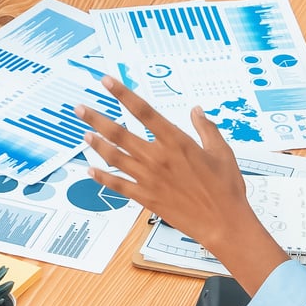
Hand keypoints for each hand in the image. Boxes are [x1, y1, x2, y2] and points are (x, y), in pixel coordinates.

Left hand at [75, 77, 291, 291]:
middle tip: (79, 109)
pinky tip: (90, 170)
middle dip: (96, 119)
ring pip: (114, 157)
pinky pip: (118, 185)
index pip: (144, 112)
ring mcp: (148, 178)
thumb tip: (196, 110)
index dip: (123, 94)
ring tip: (84, 134)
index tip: (106, 82)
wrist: (223, 224)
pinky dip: (102, 177)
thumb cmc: (226, 188)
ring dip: (96, 144)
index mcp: (176, 142)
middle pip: (119, 133)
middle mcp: (158, 157)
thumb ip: (206, 129)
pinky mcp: (146, 197)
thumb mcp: (222, 152)